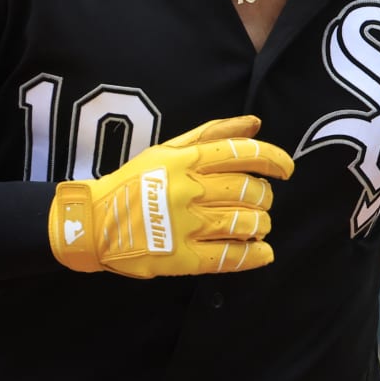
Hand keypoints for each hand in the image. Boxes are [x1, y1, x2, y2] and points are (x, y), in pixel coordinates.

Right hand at [48, 115, 292, 278]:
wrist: (92, 221)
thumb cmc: (133, 182)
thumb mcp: (168, 149)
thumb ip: (213, 133)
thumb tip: (255, 122)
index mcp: (185, 160)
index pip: (242, 153)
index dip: (273, 159)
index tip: (287, 169)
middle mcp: (187, 189)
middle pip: (248, 191)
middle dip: (264, 197)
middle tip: (262, 202)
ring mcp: (183, 225)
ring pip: (242, 223)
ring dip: (261, 224)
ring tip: (258, 226)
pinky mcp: (179, 258)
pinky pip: (226, 257)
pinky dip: (252, 256)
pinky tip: (263, 253)